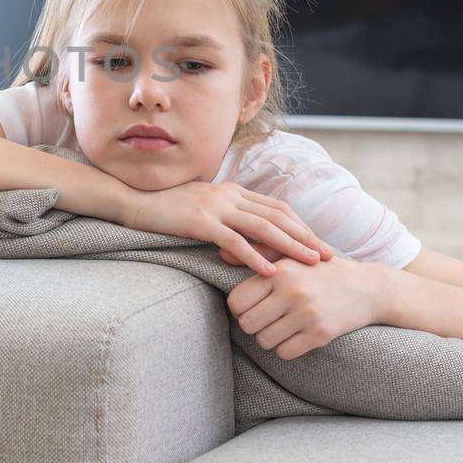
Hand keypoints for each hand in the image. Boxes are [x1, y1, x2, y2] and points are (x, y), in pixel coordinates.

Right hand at [124, 182, 332, 276]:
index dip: (301, 225)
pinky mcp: (200, 222)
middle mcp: (229, 195)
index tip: (319, 243)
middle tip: (329, 256)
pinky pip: (234, 241)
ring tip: (312, 264)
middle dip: (307, 236)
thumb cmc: (165, 207)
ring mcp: (215, 207)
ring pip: (264, 227)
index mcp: (232, 190)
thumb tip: (242, 233)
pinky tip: (271, 272)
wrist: (134, 199)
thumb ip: (223, 213)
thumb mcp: (200, 205)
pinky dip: (256, 256)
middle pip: (279, 216)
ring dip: (291, 246)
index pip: (276, 207)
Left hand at [227, 255, 385, 359]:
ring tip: (285, 327)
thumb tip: (222, 252)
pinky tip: (298, 337)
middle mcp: (292, 290)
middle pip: (247, 324)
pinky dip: (288, 349)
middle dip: (254, 326)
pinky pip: (285, 353)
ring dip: (271, 339)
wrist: (368, 289)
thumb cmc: (321, 272)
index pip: (236, 301)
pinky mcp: (321, 333)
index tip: (254, 308)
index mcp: (280, 271)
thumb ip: (258, 254)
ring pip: (264, 341)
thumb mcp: (292, 256)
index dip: (241, 309)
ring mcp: (307, 313)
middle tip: (269, 320)